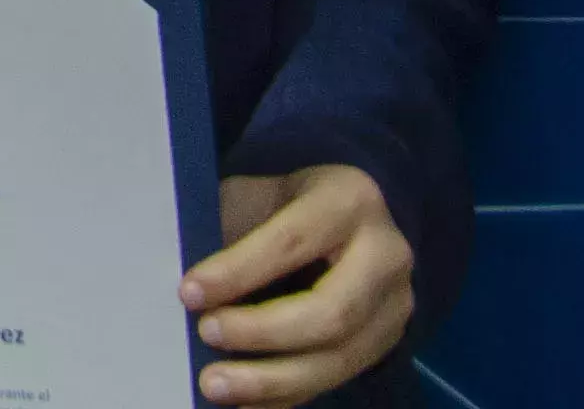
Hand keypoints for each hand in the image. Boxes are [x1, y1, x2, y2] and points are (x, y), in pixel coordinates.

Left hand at [180, 167, 412, 404]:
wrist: (343, 221)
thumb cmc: (284, 204)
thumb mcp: (257, 196)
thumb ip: (229, 230)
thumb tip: (190, 288)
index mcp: (349, 200)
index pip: (292, 241)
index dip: (239, 271)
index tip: (189, 292)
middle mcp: (387, 255)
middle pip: (331, 312)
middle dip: (262, 332)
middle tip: (206, 334)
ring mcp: (395, 305)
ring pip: (339, 358)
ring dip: (272, 379)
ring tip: (215, 384)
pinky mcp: (387, 343)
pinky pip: (337, 379)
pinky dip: (285, 393)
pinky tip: (245, 399)